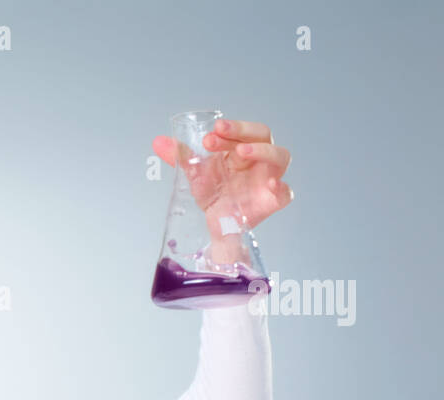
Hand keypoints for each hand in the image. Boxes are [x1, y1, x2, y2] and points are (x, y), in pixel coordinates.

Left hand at [153, 118, 292, 252]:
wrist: (216, 226)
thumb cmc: (213, 193)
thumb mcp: (195, 174)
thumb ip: (181, 157)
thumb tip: (157, 141)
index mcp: (241, 149)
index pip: (242, 131)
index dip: (229, 128)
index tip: (207, 136)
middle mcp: (258, 160)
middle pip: (263, 135)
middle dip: (241, 130)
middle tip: (219, 133)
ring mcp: (269, 178)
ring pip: (281, 156)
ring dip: (263, 151)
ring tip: (241, 151)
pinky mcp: (274, 200)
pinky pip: (286, 192)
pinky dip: (281, 187)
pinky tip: (271, 184)